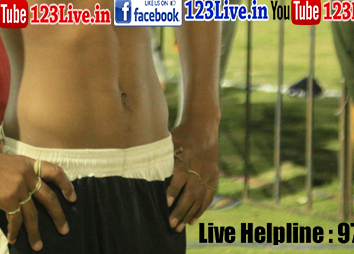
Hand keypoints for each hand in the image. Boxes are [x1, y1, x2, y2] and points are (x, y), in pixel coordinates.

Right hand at [0, 145, 76, 250]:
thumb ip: (0, 151)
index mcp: (28, 163)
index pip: (55, 171)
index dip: (66, 185)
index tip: (72, 198)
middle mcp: (27, 174)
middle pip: (50, 197)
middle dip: (58, 216)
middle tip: (64, 229)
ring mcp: (19, 187)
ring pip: (33, 214)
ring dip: (36, 232)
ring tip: (38, 246)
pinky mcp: (8, 199)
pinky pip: (16, 219)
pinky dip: (15, 231)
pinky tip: (14, 239)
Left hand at [166, 117, 218, 231]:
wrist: (202, 126)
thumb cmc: (180, 134)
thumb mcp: (169, 140)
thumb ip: (159, 155)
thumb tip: (139, 167)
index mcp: (185, 156)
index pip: (179, 176)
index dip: (173, 190)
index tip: (166, 202)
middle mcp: (198, 166)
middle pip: (190, 191)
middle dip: (181, 209)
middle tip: (171, 224)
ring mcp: (208, 173)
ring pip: (199, 197)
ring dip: (190, 214)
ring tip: (179, 227)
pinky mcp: (213, 176)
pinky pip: (208, 196)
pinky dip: (201, 209)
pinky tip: (192, 220)